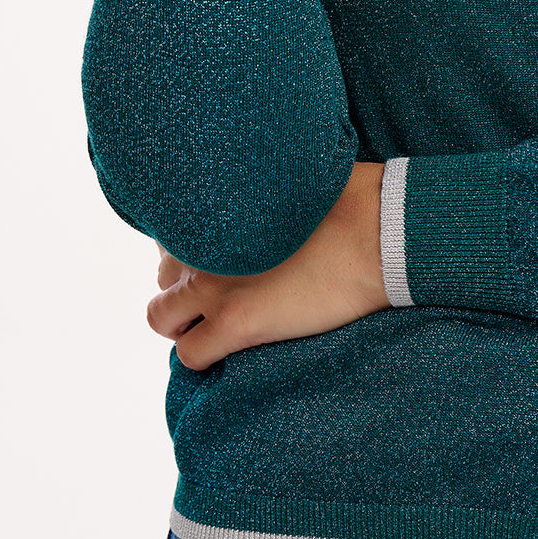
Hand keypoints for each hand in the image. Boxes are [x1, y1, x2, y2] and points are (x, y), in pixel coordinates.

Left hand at [147, 163, 389, 369]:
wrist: (376, 233)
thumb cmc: (350, 200)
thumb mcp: (291, 182)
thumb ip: (258, 194)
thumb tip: (265, 192)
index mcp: (214, 210)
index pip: (171, 238)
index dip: (191, 256)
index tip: (214, 266)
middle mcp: (202, 246)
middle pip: (162, 277)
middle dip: (184, 290)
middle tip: (219, 298)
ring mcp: (214, 286)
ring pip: (160, 318)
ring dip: (185, 324)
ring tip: (220, 327)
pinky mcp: (236, 323)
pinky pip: (190, 355)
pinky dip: (203, 356)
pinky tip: (232, 350)